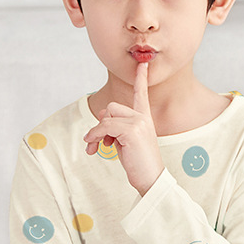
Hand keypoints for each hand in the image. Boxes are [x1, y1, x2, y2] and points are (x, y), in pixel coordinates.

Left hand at [83, 63, 164, 195]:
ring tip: (95, 148)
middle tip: (99, 142)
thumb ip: (116, 126)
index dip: (141, 78)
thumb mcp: (125, 141)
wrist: (150, 179)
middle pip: (112, 108)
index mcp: (145, 118)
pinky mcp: (131, 131)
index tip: (143, 64)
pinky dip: (95, 136)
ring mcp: (138, 123)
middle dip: (101, 124)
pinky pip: (104, 127)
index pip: (141, 94)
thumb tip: (102, 114)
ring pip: (106, 117)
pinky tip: (93, 147)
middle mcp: (143, 117)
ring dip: (96, 133)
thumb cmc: (138, 162)